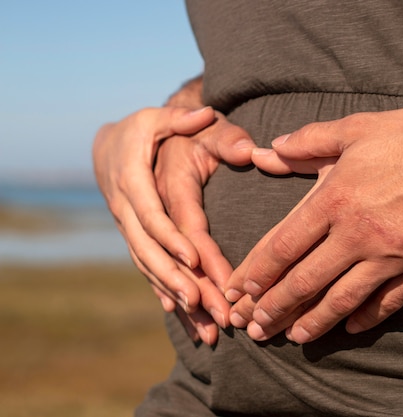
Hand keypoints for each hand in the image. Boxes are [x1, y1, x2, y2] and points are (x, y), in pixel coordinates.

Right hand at [93, 107, 254, 343]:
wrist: (113, 145)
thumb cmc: (146, 130)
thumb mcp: (162, 117)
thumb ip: (188, 120)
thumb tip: (211, 117)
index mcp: (135, 179)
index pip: (156, 215)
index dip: (174, 240)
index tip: (197, 263)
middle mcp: (128, 211)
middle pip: (152, 253)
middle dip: (181, 284)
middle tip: (211, 310)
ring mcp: (130, 230)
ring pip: (150, 269)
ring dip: (177, 299)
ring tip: (207, 329)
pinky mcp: (137, 241)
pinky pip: (150, 271)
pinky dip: (166, 294)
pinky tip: (184, 319)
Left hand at [226, 107, 402, 342]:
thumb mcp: (356, 129)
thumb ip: (308, 142)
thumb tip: (268, 150)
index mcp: (335, 200)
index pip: (282, 246)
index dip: (256, 272)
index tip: (237, 290)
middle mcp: (358, 235)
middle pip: (305, 281)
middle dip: (274, 307)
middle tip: (253, 327)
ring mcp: (391, 258)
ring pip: (341, 300)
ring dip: (312, 322)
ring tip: (291, 336)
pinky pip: (388, 303)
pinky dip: (365, 318)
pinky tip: (348, 328)